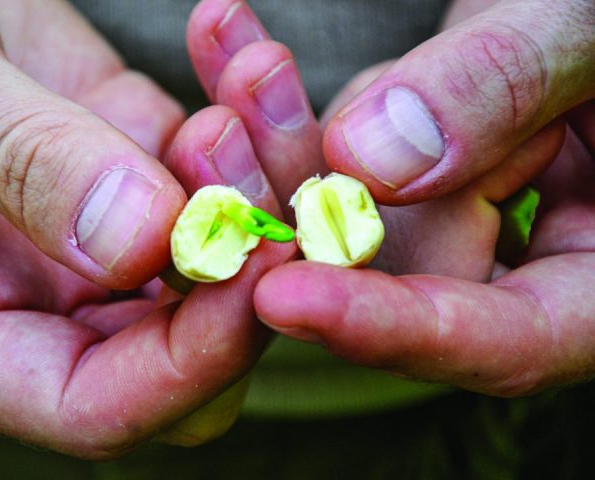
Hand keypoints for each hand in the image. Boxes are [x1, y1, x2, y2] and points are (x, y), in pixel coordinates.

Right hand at [0, 0, 292, 456]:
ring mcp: (101, 224)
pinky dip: (247, 109)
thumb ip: (19, 162)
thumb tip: (143, 241)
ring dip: (264, 165)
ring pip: (226, 251)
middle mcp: (42, 288)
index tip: (251, 270)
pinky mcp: (136, 156)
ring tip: (250, 71)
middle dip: (249, 260)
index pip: (92, 405)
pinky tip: (229, 39)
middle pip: (187, 343)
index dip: (184, 364)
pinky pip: (221, 163)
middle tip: (251, 156)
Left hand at [253, 0, 594, 395]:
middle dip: (302, 219)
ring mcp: (461, 202)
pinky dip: (283, 99)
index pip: (504, 341)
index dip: (395, 330)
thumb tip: (370, 160)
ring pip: (350, 210)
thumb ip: (507, 87)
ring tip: (236, 69)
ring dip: (276, 144)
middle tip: (219, 152)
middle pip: (399, 280)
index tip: (283, 299)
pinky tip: (229, 38)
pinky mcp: (413, 154)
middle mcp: (525, 254)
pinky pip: (340, 145)